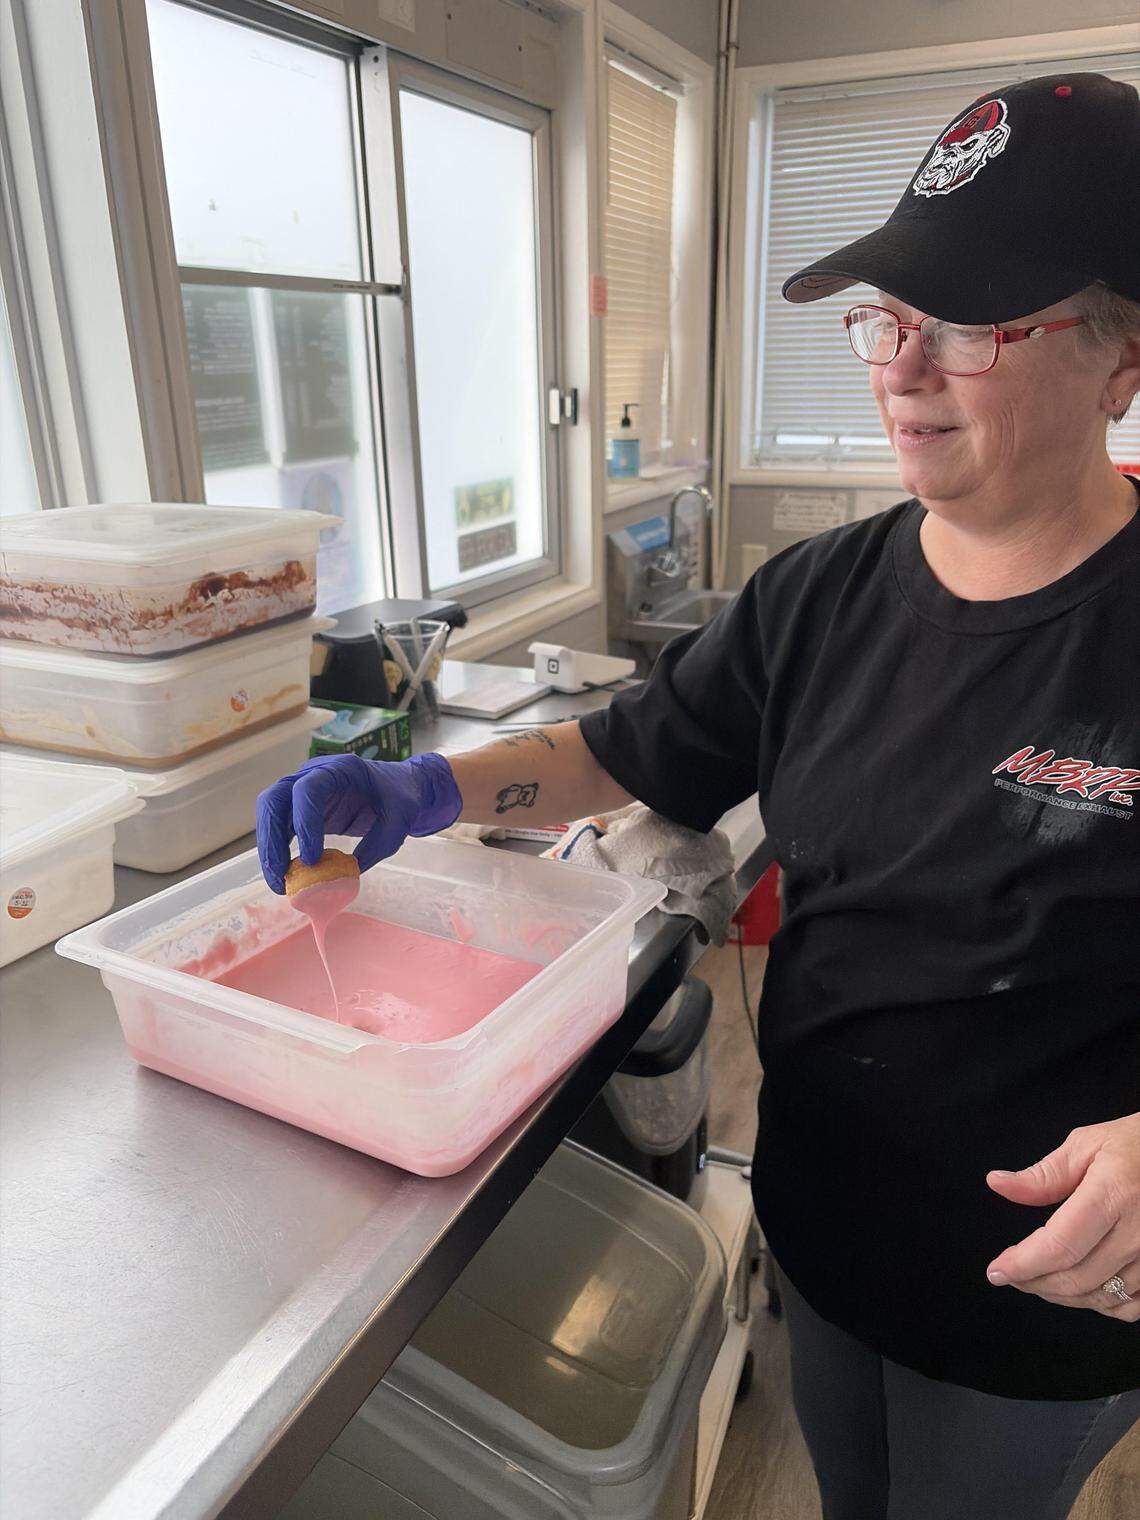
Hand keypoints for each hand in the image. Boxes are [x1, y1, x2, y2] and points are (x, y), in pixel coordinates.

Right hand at [255, 752, 461, 892]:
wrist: (400, 789)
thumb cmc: (401, 799)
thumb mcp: (399, 823)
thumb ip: (375, 846)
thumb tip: (344, 877)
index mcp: (341, 769)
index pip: (308, 789)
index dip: (304, 822)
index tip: (311, 859)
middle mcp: (314, 774)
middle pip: (275, 798)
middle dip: (272, 838)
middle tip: (281, 875)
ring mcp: (303, 789)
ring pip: (271, 814)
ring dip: (269, 848)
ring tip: (279, 884)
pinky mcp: (301, 808)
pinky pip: (281, 827)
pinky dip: (278, 850)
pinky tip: (285, 876)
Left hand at [985, 1114, 1139, 1321]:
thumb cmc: (1136, 1146)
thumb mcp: (1088, 1145)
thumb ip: (1044, 1174)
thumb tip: (999, 1184)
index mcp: (1113, 1194)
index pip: (1060, 1246)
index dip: (1023, 1264)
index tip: (996, 1270)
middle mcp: (1138, 1232)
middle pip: (1077, 1278)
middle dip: (1034, 1282)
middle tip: (1011, 1274)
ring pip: (1101, 1297)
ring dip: (1062, 1295)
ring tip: (1038, 1279)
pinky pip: (1130, 1306)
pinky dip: (1100, 1304)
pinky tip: (1081, 1288)